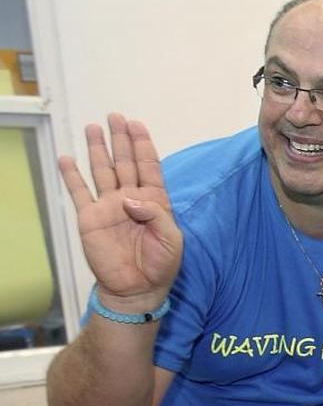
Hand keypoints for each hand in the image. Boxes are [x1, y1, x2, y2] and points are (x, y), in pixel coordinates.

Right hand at [58, 114, 181, 309]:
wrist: (137, 288)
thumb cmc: (160, 265)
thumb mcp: (171, 239)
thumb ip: (156, 215)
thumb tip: (129, 198)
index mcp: (154, 201)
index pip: (148, 166)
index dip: (142, 145)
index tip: (137, 125)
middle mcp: (131, 199)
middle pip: (124, 162)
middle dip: (120, 139)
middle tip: (115, 116)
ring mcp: (109, 207)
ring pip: (102, 171)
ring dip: (98, 149)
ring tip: (94, 127)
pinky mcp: (90, 218)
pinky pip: (79, 192)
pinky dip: (72, 176)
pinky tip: (67, 158)